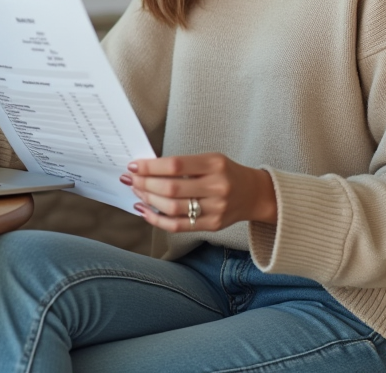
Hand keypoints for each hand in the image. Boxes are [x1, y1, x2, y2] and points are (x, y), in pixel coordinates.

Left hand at [121, 153, 277, 232]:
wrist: (254, 194)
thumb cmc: (226, 173)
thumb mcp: (210, 159)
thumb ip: (183, 164)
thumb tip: (146, 169)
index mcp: (215, 164)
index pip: (176, 165)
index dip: (151, 166)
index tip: (134, 166)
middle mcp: (217, 187)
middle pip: (172, 189)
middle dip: (145, 184)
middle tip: (131, 179)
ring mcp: (216, 209)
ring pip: (173, 208)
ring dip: (149, 201)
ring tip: (137, 192)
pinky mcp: (212, 225)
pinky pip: (178, 226)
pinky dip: (157, 220)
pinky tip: (145, 211)